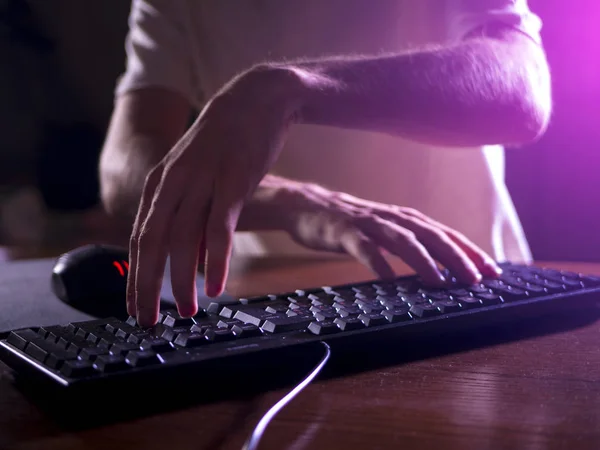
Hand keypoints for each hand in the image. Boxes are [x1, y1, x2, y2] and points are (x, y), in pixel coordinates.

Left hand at [128, 67, 302, 326]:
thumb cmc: (228, 140)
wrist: (258, 98)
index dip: (136, 277)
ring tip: (185, 312)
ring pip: (182, 240)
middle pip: (151, 244)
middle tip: (148, 321)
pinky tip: (214, 287)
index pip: (140, 238)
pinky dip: (215, 261)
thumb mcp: (198, 173)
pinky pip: (218, 228)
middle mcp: (173, 182)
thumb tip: (192, 253)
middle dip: (147, 287)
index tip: (136, 306)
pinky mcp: (232, 180)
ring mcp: (201, 180)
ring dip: (181, 281)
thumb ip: (190, 210)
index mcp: (161, 182)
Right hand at [279, 183, 501, 284]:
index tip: (493, 271)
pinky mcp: (346, 232)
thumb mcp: (386, 230)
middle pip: (431, 236)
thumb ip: (411, 243)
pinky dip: (379, 262)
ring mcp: (369, 224)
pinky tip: (389, 278)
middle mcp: (393, 218)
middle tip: (477, 279)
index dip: (471, 251)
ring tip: (440, 281)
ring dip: (424, 261)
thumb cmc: (351, 223)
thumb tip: (442, 267)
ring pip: (402, 240)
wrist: (309, 206)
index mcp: (406, 219)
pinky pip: (365, 248)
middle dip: (457, 257)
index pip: (446, 234)